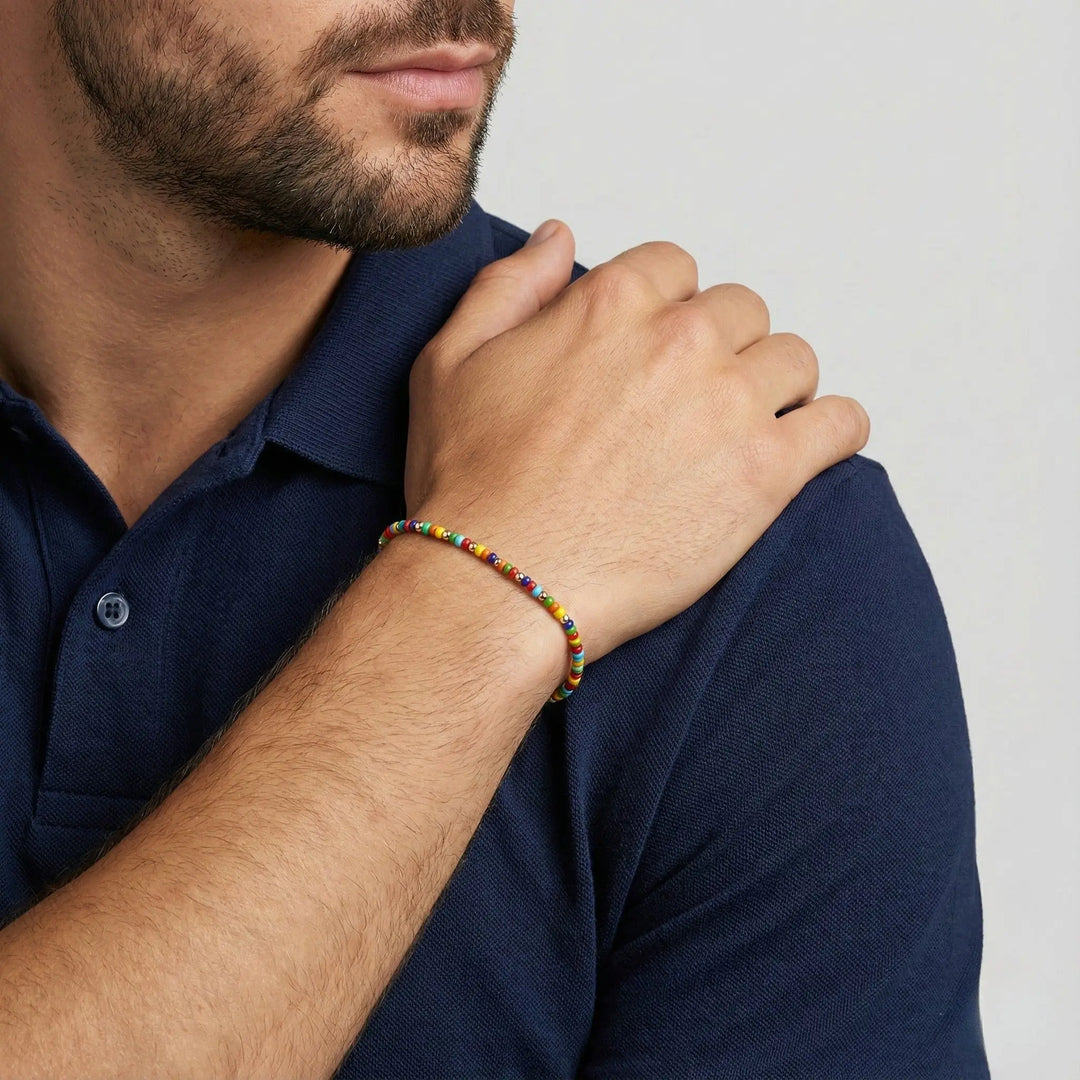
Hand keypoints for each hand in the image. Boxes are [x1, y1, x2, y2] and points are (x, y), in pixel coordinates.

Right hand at [404, 220, 869, 664]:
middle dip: (721, 346)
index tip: (655, 351)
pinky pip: (841, 424)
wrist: (501, 581)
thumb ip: (512, 284)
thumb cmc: (471, 483)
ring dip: (774, 385)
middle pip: (741, 311)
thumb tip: (562, 236)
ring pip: (794, 359)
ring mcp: (732, 404)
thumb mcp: (452, 360)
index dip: (666, 308)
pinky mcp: (767, 473)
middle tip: (693, 400)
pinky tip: (808, 446)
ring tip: (743, 429)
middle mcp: (682, 339)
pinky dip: (834, 429)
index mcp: (613, 302)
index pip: (676, 268)